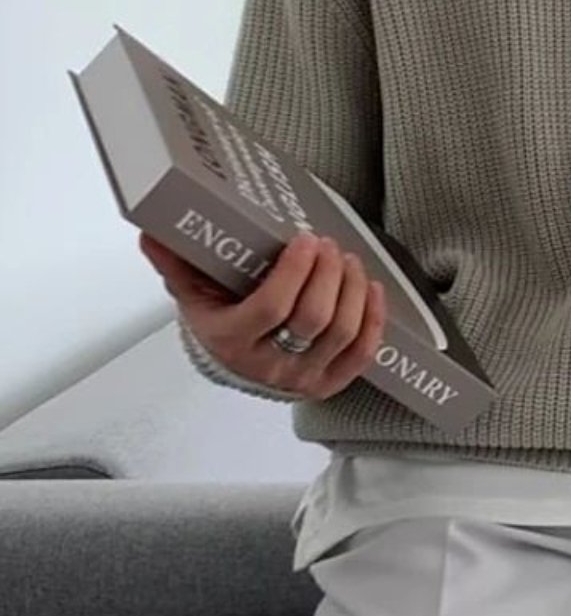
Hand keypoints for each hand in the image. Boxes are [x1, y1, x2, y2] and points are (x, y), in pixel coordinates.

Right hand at [139, 230, 386, 399]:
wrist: (235, 359)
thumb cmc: (219, 316)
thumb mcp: (193, 290)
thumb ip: (177, 262)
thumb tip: (152, 232)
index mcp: (232, 340)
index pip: (271, 307)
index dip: (296, 271)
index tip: (305, 239)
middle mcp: (268, 365)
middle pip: (313, 318)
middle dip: (328, 274)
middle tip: (328, 244)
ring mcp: (302, 379)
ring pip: (343, 332)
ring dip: (353, 289)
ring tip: (348, 259)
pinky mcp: (328, 383)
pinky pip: (361, 354)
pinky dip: (373, 318)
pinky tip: (372, 287)